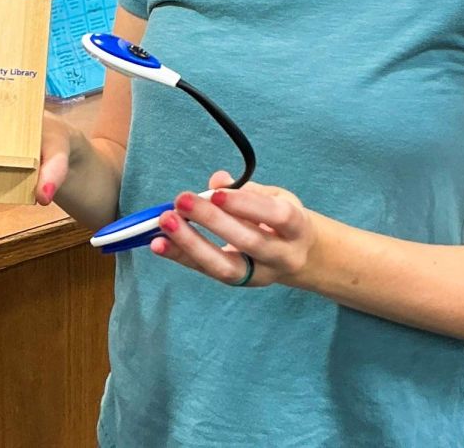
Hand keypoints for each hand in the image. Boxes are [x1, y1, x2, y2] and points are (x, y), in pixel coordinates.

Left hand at [151, 170, 317, 288]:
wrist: (304, 258)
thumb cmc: (284, 221)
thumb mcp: (277, 198)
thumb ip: (248, 190)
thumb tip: (216, 181)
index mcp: (297, 227)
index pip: (276, 216)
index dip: (246, 204)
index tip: (215, 193)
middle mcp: (282, 255)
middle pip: (249, 242)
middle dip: (212, 221)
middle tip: (181, 201)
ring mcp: (261, 274)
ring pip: (227, 266)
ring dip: (192, 244)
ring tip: (165, 223)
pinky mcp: (240, 283)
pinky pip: (209, 271)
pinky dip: (182, 256)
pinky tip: (159, 243)